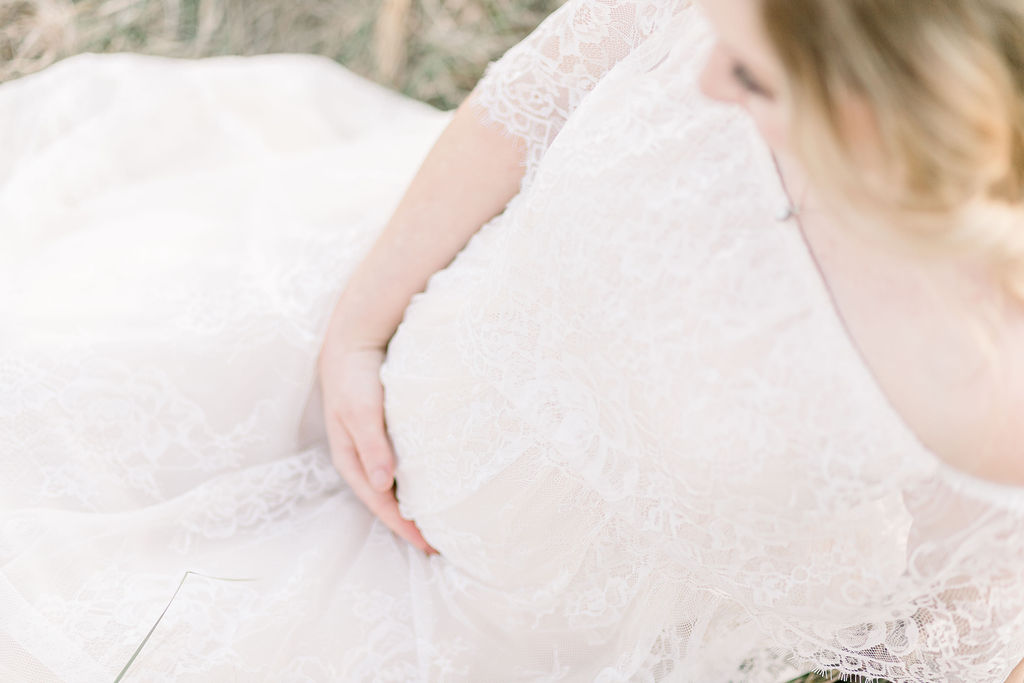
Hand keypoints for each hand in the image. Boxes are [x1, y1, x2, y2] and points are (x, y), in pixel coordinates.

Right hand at [318, 342, 436, 554]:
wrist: (354, 340)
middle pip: (389, 500)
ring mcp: (376, 446)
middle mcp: (364, 459)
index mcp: (351, 460)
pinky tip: (438, 483)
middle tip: (443, 544)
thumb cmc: (354, 377)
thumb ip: (373, 446)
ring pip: (398, 484)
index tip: (429, 546)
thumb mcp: (360, 410)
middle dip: (411, 523)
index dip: (403, 526)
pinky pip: (406, 464)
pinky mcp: (389, 432)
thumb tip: (384, 485)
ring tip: (444, 522)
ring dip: (417, 503)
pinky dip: (420, 479)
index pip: (381, 504)